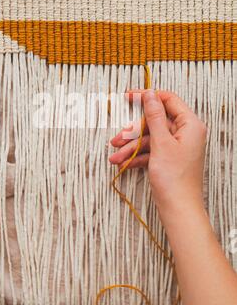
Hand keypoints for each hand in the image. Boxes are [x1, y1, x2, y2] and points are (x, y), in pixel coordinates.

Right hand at [109, 89, 206, 218]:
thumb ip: (155, 116)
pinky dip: (137, 157)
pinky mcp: (169, 159)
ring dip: (131, 147)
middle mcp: (185, 133)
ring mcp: (177, 147)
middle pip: (155, 122)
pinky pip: (150, 151)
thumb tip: (150, 94)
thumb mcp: (161, 142)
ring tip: (115, 157)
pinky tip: (123, 164)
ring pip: (149, 138)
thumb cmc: (175, 179)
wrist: (178, 209)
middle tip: (117, 139)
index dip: (148, 96)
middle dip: (133, 132)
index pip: (168, 100)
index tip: (129, 96)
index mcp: (190, 125)